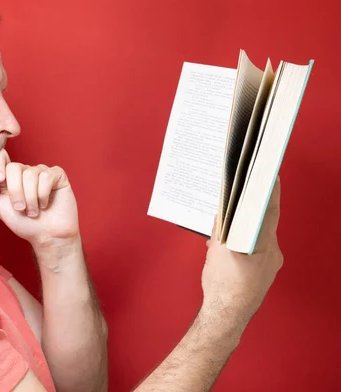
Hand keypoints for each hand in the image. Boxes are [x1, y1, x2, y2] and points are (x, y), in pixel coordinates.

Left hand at [0, 149, 79, 251]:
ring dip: (31, 198)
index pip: (1, 158)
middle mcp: (26, 171)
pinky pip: (47, 176)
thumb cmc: (25, 225)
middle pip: (15, 168)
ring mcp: (42, 172)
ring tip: (34, 211)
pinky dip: (44, 194)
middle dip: (16, 192)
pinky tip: (46, 204)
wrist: (48, 237)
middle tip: (21, 209)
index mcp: (12, 176)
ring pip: (31, 174)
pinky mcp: (57, 175)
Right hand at [200, 177, 283, 332]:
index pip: (270, 210)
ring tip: (227, 220)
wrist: (226, 316)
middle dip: (251, 208)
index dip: (270, 190)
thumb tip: (222, 214)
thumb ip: (221, 229)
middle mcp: (272, 253)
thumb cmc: (225, 287)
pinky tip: (225, 244)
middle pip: (263, 221)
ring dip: (243, 226)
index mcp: (265, 245)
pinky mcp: (259, 271)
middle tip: (241, 193)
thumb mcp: (218, 251)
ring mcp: (267, 263)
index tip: (270, 173)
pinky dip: (240, 241)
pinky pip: (251, 248)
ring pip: (255, 236)